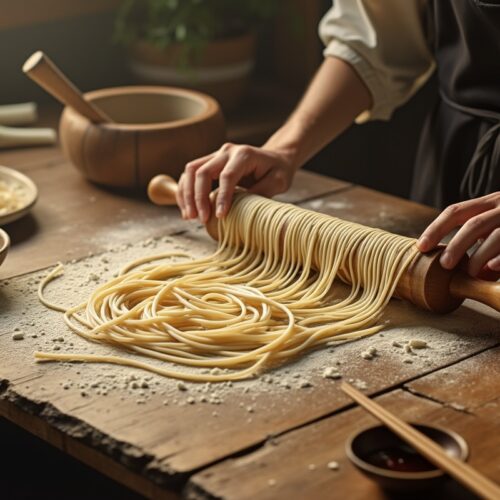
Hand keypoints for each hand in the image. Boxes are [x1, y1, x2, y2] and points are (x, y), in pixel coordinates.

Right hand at [176, 142, 296, 222]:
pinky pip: (189, 174)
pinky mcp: (208, 163)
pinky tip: (187, 209)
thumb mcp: (279, 181)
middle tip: (202, 219)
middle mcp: (226, 151)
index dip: (221, 197)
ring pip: (191, 171)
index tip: (219, 216)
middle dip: (199, 197)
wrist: (275, 159)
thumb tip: (241, 208)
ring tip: (190, 216)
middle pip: (202, 171)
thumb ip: (262, 192)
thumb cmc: (278, 171)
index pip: (227, 176)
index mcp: (244, 154)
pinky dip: (185, 191)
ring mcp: (215, 155)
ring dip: (187, 194)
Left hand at [417, 192, 499, 276]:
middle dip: (456, 246)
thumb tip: (452, 262)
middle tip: (444, 265)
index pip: (455, 211)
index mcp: (489, 202)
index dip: (435, 229)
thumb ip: (478, 236)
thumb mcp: (495, 221)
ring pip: (496, 236)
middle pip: (474, 225)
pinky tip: (492, 269)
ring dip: (479, 257)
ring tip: (471, 273)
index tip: (421, 247)